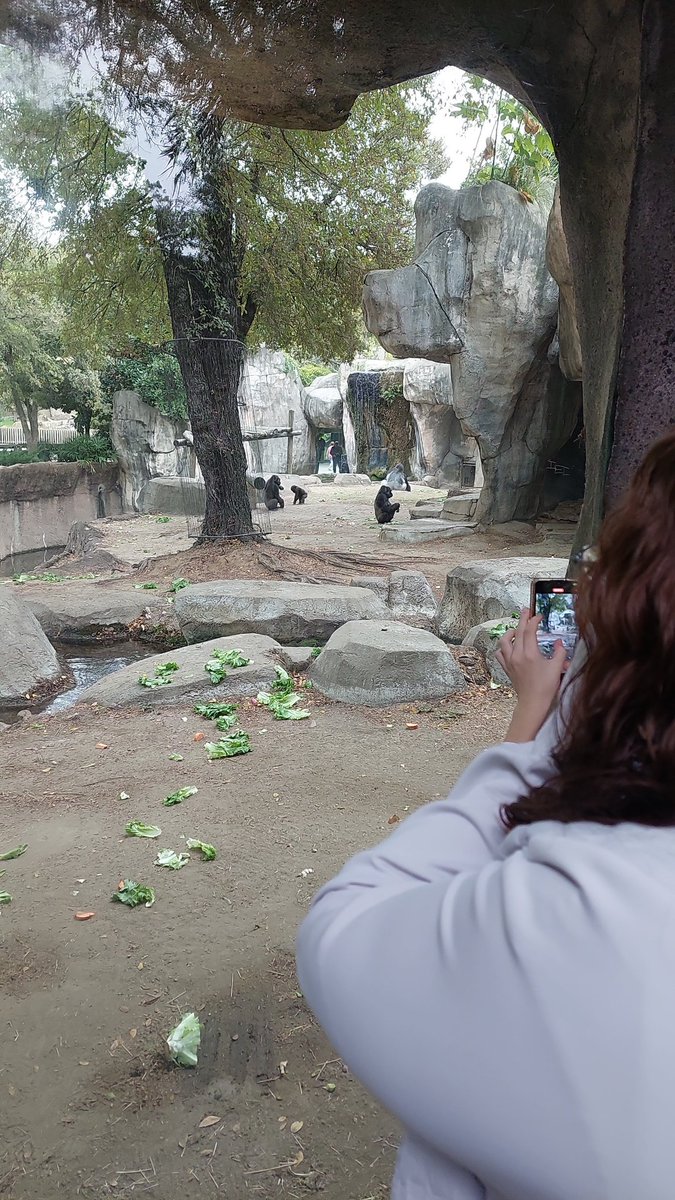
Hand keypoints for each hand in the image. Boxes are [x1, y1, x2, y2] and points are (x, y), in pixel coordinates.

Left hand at [496, 608, 567, 741]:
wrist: (533, 703)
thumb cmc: (545, 688)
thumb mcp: (557, 668)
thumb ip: (559, 652)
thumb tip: (559, 643)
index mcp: (530, 654)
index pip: (529, 630)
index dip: (534, 620)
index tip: (538, 616)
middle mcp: (517, 656)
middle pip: (517, 631)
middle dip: (522, 619)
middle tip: (525, 611)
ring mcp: (510, 662)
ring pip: (504, 641)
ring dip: (510, 633)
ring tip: (516, 630)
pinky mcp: (507, 669)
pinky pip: (500, 654)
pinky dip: (503, 648)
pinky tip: (509, 647)